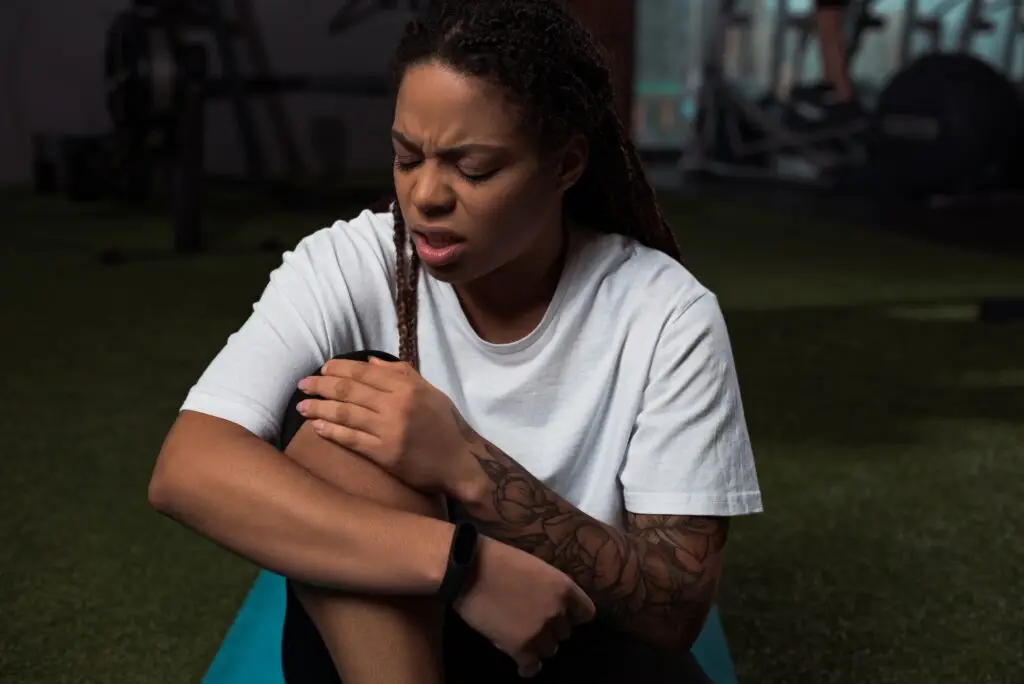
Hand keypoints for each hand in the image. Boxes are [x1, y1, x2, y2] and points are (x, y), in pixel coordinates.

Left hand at [295, 358, 479, 494]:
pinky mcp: (384, 454)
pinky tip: (316, 427)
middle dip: (321, 385)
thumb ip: (403, 374)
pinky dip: (331, 431)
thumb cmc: (446, 426)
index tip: (323, 369)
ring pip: (345, 414)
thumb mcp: (431, 393)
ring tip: (301, 406)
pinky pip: (351, 439)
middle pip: (349, 390)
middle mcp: (396, 405)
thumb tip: (371, 362)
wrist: (460, 463)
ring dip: (319, 408)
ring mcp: (388, 430)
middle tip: (303, 384)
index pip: (364, 372)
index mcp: (407, 387)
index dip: (339, 369)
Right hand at [456, 535, 595, 677]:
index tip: (560, 616)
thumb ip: (550, 588)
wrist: (468, 570)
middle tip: (530, 621)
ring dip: (537, 645)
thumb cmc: (498, 560)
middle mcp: (558, 611)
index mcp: (564, 587)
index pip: (586, 614)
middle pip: (564, 633)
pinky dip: (526, 666)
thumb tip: (554, 603)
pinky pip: (532, 667)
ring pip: (549, 650)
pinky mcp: (519, 647)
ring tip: (521, 637)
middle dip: (550, 629)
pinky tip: (521, 662)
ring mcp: (539, 631)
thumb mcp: (536, 567)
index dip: (572, 616)